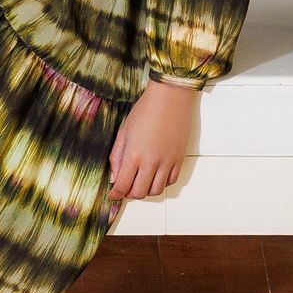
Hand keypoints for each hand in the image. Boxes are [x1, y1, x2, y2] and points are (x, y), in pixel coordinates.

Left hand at [109, 81, 195, 206]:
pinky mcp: (179, 159)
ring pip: (156, 191)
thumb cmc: (145, 110)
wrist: (170, 98)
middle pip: (139, 193)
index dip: (115, 194)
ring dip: (146, 190)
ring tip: (141, 181)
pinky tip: (156, 175)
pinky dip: (161, 183)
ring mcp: (167, 162)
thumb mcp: (124, 132)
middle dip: (129, 193)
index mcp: (133, 155)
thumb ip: (117, 157)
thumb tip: (115, 177)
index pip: (122, 186)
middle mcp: (151, 162)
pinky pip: (171, 181)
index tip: (113, 194)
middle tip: (126, 187)